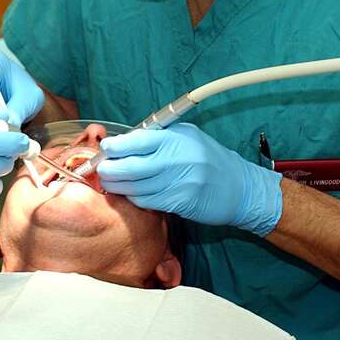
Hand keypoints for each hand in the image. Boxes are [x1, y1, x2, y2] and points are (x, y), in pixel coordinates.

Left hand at [97, 123, 283, 236]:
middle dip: (108, 169)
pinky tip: (131, 193)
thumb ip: (157, 136)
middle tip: (101, 169)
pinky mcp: (178, 203)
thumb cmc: (208, 157)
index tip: (106, 148)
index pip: (136, 141)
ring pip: (133, 188)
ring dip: (117, 186)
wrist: (239, 188)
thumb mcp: (186, 136)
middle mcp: (175, 160)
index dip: (115, 146)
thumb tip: (124, 140)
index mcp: (175, 138)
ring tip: (111, 182)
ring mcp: (177, 183)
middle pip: (129, 167)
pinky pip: (145, 202)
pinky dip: (133, 198)